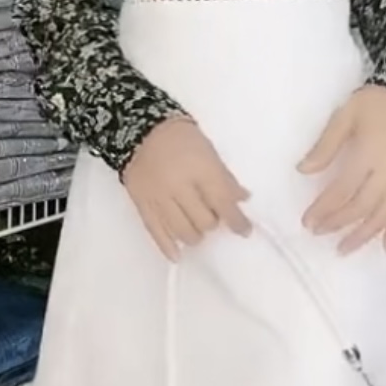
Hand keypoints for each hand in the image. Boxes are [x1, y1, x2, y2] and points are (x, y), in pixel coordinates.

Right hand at [124, 118, 250, 260]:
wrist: (140, 130)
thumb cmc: (181, 139)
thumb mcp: (209, 152)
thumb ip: (226, 178)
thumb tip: (243, 199)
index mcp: (201, 170)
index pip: (224, 203)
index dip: (238, 221)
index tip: (245, 230)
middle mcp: (180, 187)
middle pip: (205, 222)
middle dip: (214, 223)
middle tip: (213, 216)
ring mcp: (159, 198)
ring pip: (183, 231)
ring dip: (196, 235)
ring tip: (198, 229)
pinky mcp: (143, 205)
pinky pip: (157, 232)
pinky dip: (168, 247)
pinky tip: (178, 255)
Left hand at [299, 86, 385, 253]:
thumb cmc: (373, 104)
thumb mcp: (344, 116)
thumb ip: (325, 146)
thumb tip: (303, 170)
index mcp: (370, 153)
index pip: (344, 189)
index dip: (325, 208)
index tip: (308, 221)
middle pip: (364, 206)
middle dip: (340, 224)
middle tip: (319, 234)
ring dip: (365, 235)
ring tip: (345, 249)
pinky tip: (385, 246)